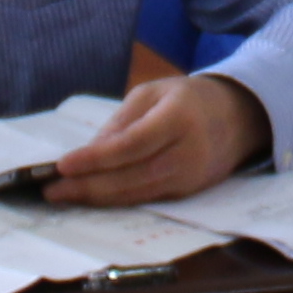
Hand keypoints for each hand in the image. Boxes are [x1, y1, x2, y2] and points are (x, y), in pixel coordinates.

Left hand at [25, 71, 265, 208]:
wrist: (240, 116)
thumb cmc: (189, 98)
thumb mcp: (154, 92)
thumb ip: (122, 121)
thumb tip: (89, 152)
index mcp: (178, 118)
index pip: (130, 145)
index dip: (95, 159)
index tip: (62, 165)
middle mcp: (187, 153)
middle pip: (130, 178)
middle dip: (87, 186)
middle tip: (52, 189)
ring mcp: (190, 178)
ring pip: (136, 195)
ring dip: (97, 198)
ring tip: (64, 196)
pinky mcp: (188, 193)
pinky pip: (146, 200)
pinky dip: (116, 201)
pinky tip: (93, 198)